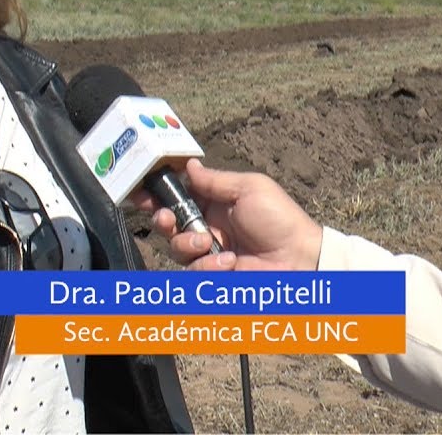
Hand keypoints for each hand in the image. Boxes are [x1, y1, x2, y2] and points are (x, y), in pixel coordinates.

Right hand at [130, 160, 322, 271]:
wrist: (300, 260)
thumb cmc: (280, 219)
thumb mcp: (249, 188)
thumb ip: (214, 180)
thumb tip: (189, 166)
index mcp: (215, 204)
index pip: (178, 197)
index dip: (158, 194)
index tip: (141, 192)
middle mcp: (208, 228)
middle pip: (168, 225)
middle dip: (162, 220)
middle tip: (167, 220)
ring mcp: (210, 255)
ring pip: (176, 250)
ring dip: (188, 245)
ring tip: (210, 244)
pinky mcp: (214, 277)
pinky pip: (194, 273)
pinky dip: (209, 267)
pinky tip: (230, 263)